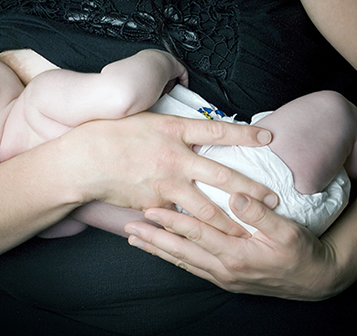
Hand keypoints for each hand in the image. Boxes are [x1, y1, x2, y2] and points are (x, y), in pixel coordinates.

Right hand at [60, 112, 276, 233]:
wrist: (83, 160)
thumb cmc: (109, 133)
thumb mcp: (144, 117)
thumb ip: (171, 125)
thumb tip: (192, 126)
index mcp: (173, 130)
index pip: (218, 131)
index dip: (246, 135)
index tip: (269, 138)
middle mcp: (175, 158)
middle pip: (223, 176)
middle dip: (251, 190)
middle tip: (273, 199)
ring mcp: (165, 184)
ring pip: (206, 208)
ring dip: (230, 221)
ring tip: (248, 230)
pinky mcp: (153, 203)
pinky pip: (178, 217)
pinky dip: (192, 227)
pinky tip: (207, 238)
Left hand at [125, 193, 341, 300]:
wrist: (315, 280)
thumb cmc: (302, 252)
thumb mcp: (288, 231)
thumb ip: (261, 214)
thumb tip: (236, 197)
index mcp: (238, 253)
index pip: (197, 233)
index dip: (172, 221)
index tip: (150, 210)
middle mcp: (226, 268)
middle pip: (182, 251)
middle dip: (154, 240)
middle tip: (129, 229)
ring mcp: (224, 276)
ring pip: (184, 261)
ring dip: (159, 250)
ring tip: (137, 241)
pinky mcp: (227, 279)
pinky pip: (194, 268)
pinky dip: (176, 259)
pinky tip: (164, 253)